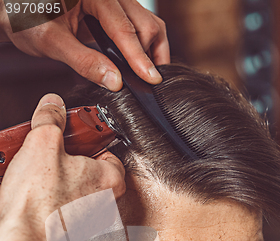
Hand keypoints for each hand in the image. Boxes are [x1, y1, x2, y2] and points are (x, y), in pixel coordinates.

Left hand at [0, 0, 169, 89]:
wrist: (17, 10)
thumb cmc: (27, 18)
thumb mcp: (52, 43)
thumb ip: (84, 62)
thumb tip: (115, 81)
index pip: (124, 28)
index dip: (139, 57)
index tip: (151, 79)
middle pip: (145, 23)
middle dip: (150, 54)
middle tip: (149, 83)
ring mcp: (114, 2)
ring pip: (147, 24)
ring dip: (151, 51)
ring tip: (146, 76)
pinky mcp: (114, 12)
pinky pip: (138, 27)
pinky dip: (143, 48)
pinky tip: (138, 66)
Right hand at [0, 93, 125, 240]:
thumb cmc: (38, 203)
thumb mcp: (42, 143)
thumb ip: (51, 118)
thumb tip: (53, 105)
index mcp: (110, 180)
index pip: (110, 151)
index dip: (90, 138)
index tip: (73, 132)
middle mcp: (104, 203)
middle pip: (88, 168)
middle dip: (65, 157)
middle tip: (47, 150)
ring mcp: (86, 220)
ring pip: (71, 187)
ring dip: (52, 176)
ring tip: (33, 171)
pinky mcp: (67, 231)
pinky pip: (59, 205)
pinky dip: (45, 195)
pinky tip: (29, 191)